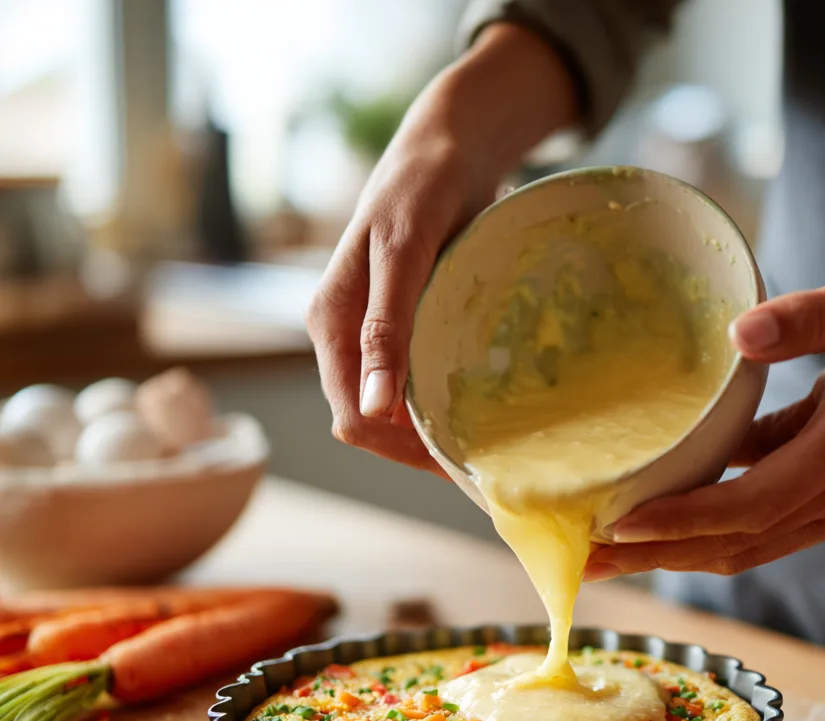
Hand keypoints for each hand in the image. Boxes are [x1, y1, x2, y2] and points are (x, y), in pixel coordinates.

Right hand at [306, 24, 576, 472]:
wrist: (447, 149)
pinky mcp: (402, 330)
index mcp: (331, 324)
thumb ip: (384, 329)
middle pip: (372, 424)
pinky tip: (479, 406)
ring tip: (486, 440)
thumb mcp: (403, 254)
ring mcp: (373, 336)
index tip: (458, 458)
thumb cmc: (420, 190)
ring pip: (393, 411)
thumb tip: (369, 409)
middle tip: (482, 460)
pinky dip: (442, 402)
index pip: (352, 419)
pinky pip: (414, 384)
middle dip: (418, 450)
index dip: (399, 450)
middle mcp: (346, 338)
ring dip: (432, 431)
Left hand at [585, 254, 824, 581]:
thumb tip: (738, 332)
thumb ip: (809, 317)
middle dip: (659, 556)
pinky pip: (758, 524)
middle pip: (737, 543)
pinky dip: (706, 527)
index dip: (685, 519)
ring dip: (675, 552)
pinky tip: (656, 518)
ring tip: (607, 553)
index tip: (620, 524)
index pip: (753, 504)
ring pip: (745, 545)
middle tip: (586, 562)